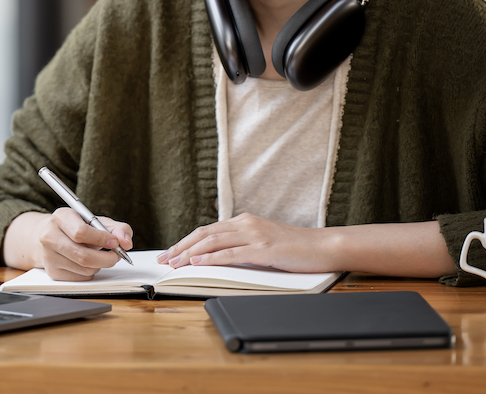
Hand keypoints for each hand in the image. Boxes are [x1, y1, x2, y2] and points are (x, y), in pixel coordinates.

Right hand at [36, 208, 133, 280]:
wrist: (55, 236)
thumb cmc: (79, 226)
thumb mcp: (98, 221)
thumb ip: (117, 229)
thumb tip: (126, 242)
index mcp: (61, 217)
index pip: (81, 232)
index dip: (102, 239)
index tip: (115, 243)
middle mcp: (50, 236)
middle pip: (83, 255)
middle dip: (106, 258)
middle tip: (116, 256)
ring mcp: (49, 256)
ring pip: (84, 269)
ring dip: (99, 265)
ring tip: (99, 256)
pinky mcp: (53, 272)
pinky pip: (80, 278)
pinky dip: (91, 272)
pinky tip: (88, 263)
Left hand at [156, 213, 328, 272]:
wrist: (322, 246)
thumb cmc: (294, 248)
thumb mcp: (262, 243)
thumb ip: (241, 246)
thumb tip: (215, 259)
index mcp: (244, 221)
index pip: (206, 230)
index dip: (184, 242)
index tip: (169, 254)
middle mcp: (246, 223)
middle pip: (204, 234)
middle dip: (180, 247)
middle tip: (163, 260)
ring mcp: (255, 235)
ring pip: (214, 241)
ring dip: (190, 253)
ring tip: (174, 264)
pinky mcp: (264, 249)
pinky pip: (232, 253)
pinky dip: (212, 258)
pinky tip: (198, 262)